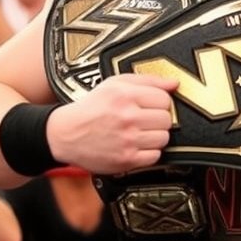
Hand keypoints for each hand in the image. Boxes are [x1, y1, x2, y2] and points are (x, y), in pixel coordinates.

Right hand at [46, 74, 178, 173]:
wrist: (65, 134)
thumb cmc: (91, 108)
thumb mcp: (115, 84)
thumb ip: (148, 80)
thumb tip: (174, 83)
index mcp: (125, 96)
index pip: (165, 99)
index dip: (160, 102)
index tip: (152, 105)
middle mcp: (127, 117)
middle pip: (167, 119)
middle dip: (158, 119)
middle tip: (146, 120)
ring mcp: (127, 140)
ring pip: (164, 138)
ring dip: (155, 136)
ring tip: (141, 133)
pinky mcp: (126, 159)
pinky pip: (155, 156)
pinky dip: (149, 152)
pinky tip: (137, 145)